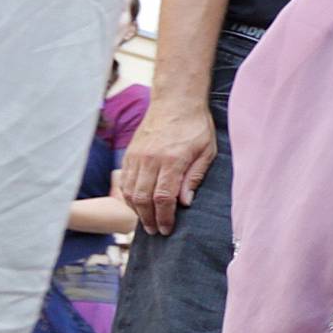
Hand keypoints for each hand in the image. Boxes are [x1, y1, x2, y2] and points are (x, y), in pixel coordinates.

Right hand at [118, 98, 217, 235]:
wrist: (176, 100)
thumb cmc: (196, 126)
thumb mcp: (206, 151)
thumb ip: (194, 177)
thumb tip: (185, 203)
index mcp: (172, 160)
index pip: (163, 198)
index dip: (165, 217)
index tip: (168, 230)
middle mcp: (151, 159)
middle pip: (143, 199)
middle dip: (149, 219)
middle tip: (156, 232)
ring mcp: (137, 156)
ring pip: (130, 191)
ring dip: (137, 211)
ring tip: (147, 222)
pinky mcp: (130, 153)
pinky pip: (125, 180)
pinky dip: (129, 196)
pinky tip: (137, 204)